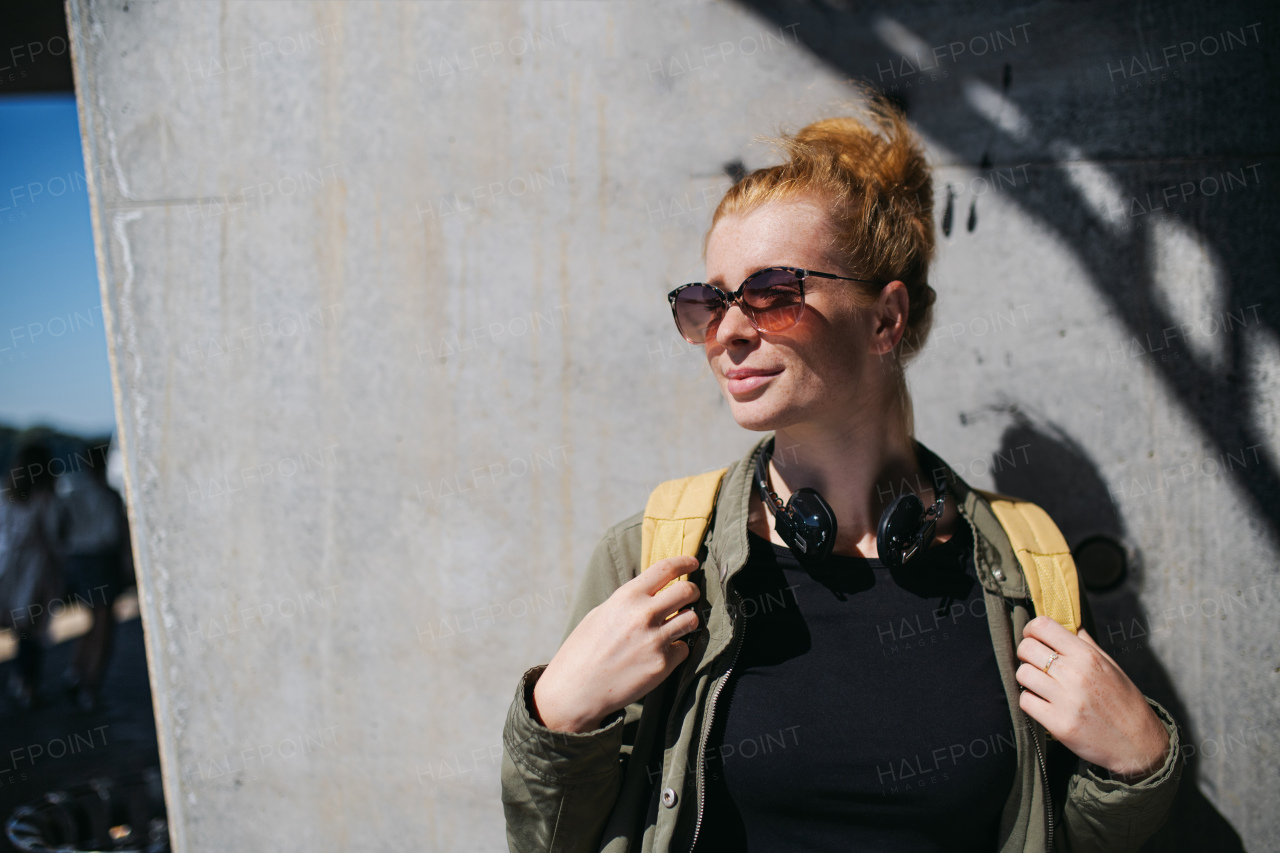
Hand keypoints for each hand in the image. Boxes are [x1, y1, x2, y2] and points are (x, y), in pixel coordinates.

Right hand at [532, 556, 701, 732]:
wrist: (575, 690)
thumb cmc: (583, 650)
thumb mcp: (601, 613)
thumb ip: (629, 601)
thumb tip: (654, 592)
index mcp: (626, 596)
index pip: (665, 569)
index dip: (684, 562)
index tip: (693, 562)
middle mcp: (644, 614)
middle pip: (687, 592)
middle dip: (693, 592)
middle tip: (691, 597)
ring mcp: (655, 640)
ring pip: (692, 620)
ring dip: (687, 621)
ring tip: (676, 626)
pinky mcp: (662, 665)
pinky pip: (683, 649)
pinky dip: (676, 649)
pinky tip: (660, 653)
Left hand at [1016, 617, 1169, 781]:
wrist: (1139, 745)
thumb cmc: (1124, 702)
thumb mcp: (1110, 665)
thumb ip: (1086, 643)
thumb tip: (1067, 623)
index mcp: (1087, 656)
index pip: (1043, 626)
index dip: (1031, 629)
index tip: (1034, 638)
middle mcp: (1075, 674)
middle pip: (1026, 648)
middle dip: (1026, 654)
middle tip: (1036, 664)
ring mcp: (1066, 700)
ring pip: (1022, 674)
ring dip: (1028, 679)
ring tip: (1041, 685)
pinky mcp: (1058, 723)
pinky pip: (1025, 701)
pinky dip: (1030, 701)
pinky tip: (1043, 703)